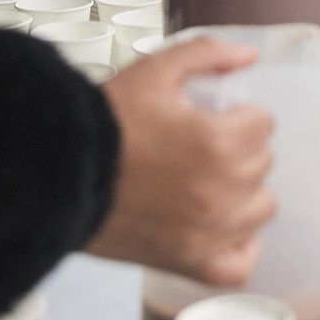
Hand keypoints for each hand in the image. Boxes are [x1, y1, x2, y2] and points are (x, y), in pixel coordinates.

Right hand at [87, 37, 277, 284]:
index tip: (216, 117)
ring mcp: (206, 232)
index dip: (240, 114)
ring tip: (212, 180)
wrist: (55, 173)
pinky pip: (239, 265)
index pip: (264, 124)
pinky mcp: (186, 262)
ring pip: (260, 209)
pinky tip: (225, 226)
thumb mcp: (154, 71)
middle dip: (240, 147)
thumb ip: (207, 54)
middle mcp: (220, 191)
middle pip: (262, 163)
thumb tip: (247, 56)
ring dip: (245, 191)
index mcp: (218, 143)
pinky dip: (239, 248)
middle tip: (203, 144)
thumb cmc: (102, 125)